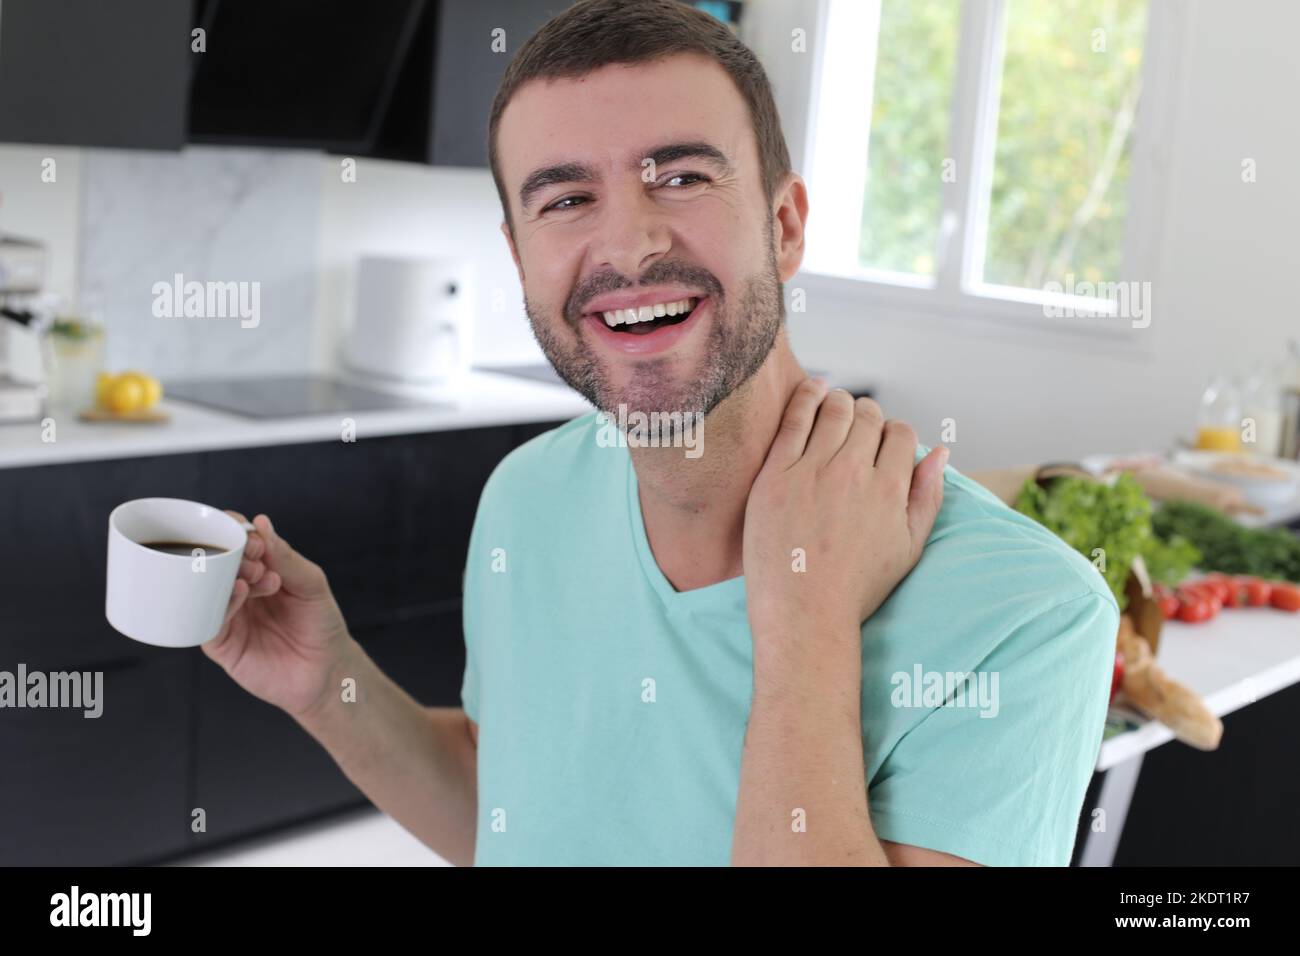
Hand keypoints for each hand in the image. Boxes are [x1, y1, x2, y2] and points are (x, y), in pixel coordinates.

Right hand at [202, 512, 352, 720]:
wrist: (325, 671)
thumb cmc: (320, 624)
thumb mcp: (311, 584)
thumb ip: (287, 558)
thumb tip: (261, 523)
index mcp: (256, 571)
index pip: (235, 542)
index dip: (237, 532)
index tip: (251, 533)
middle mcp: (236, 590)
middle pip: (216, 562)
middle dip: (232, 552)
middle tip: (256, 555)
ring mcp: (226, 615)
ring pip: (207, 589)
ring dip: (226, 575)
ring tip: (254, 575)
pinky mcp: (221, 643)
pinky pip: (208, 620)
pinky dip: (221, 603)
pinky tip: (240, 591)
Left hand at [742, 379, 947, 655]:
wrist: (803, 614)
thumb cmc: (857, 586)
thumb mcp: (909, 546)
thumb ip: (928, 495)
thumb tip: (942, 451)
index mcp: (889, 489)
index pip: (901, 433)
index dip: (894, 434)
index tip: (881, 445)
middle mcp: (853, 473)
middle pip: (868, 415)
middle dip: (867, 417)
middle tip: (856, 430)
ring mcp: (811, 470)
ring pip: (834, 409)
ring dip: (839, 403)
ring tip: (835, 412)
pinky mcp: (775, 474)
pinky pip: (793, 418)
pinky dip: (806, 397)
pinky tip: (812, 392)